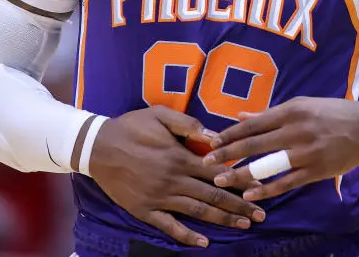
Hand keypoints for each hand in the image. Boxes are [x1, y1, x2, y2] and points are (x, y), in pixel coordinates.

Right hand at [88, 105, 265, 247]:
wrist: (97, 147)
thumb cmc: (130, 127)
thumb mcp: (159, 115)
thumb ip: (188, 125)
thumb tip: (215, 137)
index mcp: (179, 157)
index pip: (217, 172)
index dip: (239, 180)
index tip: (259, 187)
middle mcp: (173, 180)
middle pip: (213, 196)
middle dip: (239, 206)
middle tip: (261, 215)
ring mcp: (159, 198)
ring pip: (197, 212)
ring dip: (222, 220)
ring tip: (243, 226)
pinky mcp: (145, 210)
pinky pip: (169, 227)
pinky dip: (187, 236)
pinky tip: (204, 243)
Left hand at [203, 97, 358, 201]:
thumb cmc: (330, 112)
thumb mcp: (301, 105)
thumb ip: (270, 113)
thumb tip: (241, 115)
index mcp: (290, 111)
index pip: (253, 124)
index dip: (230, 133)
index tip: (211, 141)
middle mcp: (295, 131)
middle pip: (254, 144)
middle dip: (228, 154)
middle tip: (206, 162)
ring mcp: (305, 152)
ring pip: (267, 165)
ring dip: (242, 174)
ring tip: (222, 180)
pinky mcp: (315, 170)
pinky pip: (287, 182)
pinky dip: (268, 189)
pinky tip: (251, 194)